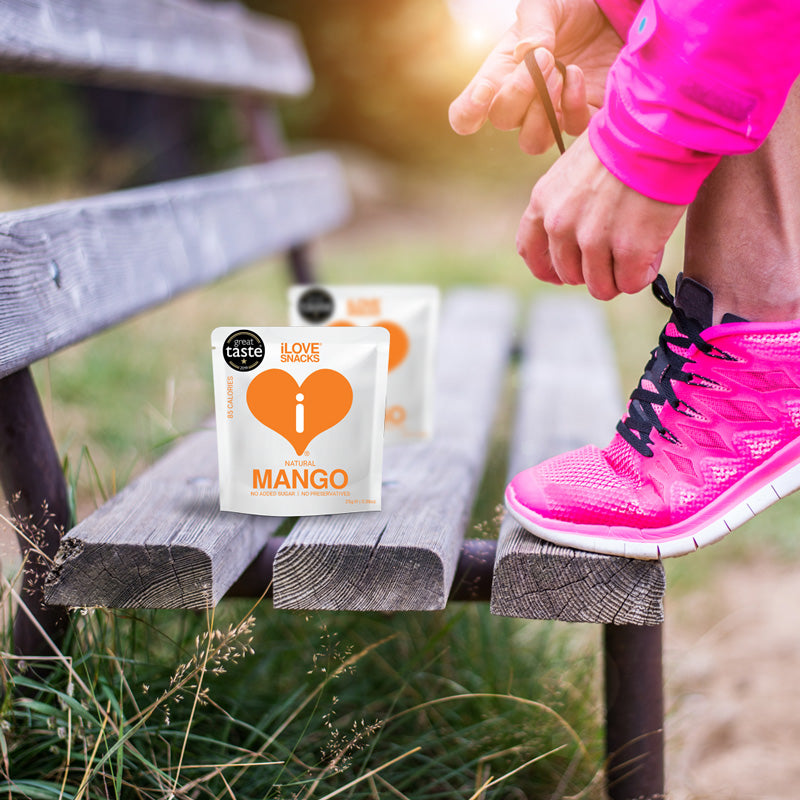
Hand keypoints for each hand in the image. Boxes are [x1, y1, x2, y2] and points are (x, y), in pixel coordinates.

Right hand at [448, 0, 622, 152]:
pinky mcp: (579, 118)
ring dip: (543, 110)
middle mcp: (519, 104)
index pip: (465, 115)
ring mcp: (548, 117)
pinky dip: (573, 105)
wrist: (609, 17)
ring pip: (532, 142)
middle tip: (546, 59)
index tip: (484, 91)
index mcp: (497, 77)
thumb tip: (527, 53)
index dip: (467, 113)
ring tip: (559, 71)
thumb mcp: (545, 5)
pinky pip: (571, 129)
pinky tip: (576, 74)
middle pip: (502, 120)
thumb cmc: (566, 12)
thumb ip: (533, 23)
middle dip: (519, 93)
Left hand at [517, 131, 687, 298]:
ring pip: (600, 286)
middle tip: (616, 255)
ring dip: (618, 276)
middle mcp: (560, 226)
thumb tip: (578, 238)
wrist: (657, 129)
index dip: (548, 269)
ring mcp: (593, 240)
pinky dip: (642, 274)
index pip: (530, 251)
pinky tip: (651, 254)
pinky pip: (630, 283)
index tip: (565, 274)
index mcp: (543, 203)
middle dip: (593, 271)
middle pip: (569, 274)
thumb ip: (566, 204)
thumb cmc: (623, 141)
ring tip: (637, 252)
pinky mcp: (629, 250)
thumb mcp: (573, 169)